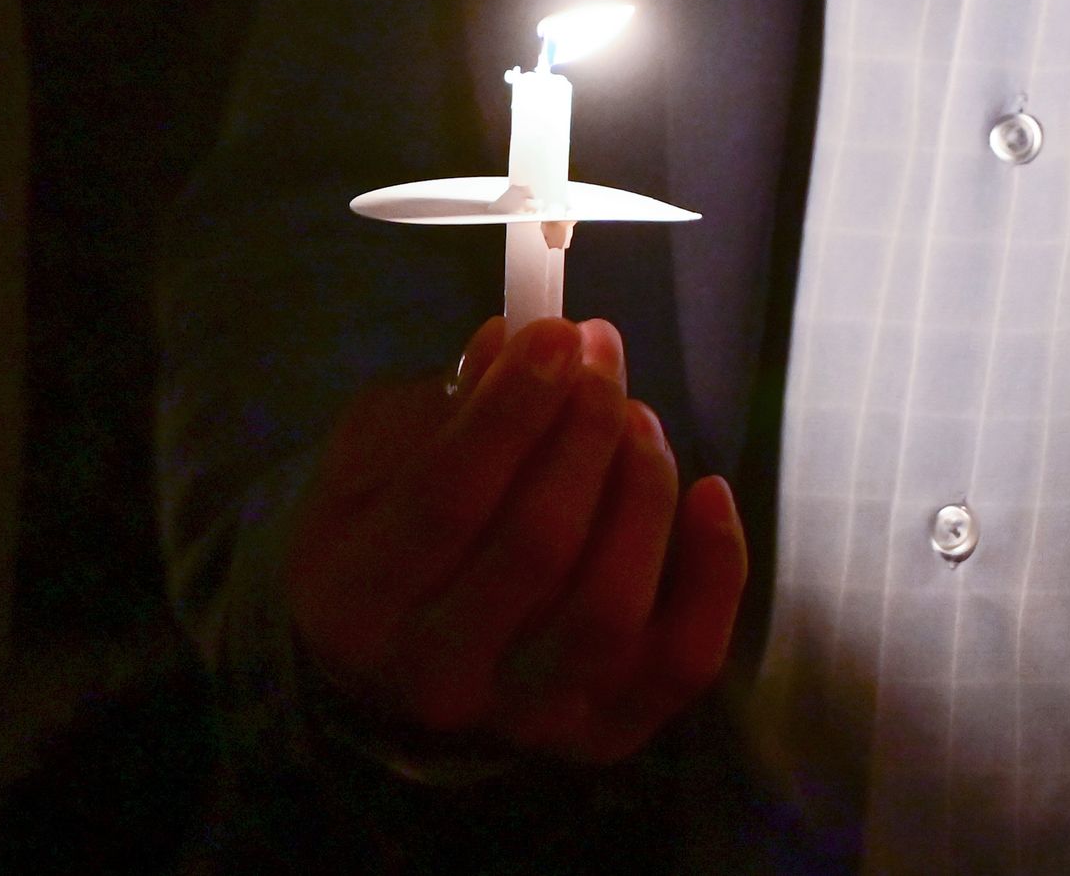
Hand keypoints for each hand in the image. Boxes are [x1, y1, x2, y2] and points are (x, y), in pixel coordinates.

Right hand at [285, 313, 747, 764]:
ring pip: (611, 607)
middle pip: (538, 547)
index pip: (447, 498)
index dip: (512, 408)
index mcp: (356, 602)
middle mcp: (436, 678)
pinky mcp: (603, 736)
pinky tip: (709, 493)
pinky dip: (712, 574)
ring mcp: (525, 718)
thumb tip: (517, 343)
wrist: (398, 661)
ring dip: (642, 490)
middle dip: (584, 432)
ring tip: (638, 417)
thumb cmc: (384, 534)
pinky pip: (681, 661)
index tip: (557, 333)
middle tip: (602, 358)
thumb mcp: (373, 458)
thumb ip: (436, 407)